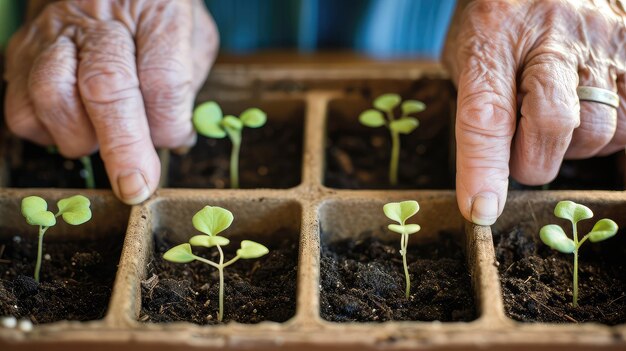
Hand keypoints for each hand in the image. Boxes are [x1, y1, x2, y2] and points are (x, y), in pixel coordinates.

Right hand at [4, 0, 217, 203]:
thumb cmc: (155, 22)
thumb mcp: (192, 42)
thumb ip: (185, 90)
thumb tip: (172, 144)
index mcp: (157, 12)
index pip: (163, 79)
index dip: (169, 123)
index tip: (176, 142)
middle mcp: (100, 18)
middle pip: (105, 86)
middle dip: (123, 147)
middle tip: (136, 185)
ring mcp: (53, 33)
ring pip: (52, 96)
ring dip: (81, 138)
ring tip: (103, 141)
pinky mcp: (21, 53)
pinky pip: (23, 109)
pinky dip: (50, 132)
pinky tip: (75, 126)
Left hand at [443, 0, 625, 224]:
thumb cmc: (498, 21)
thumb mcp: (468, 53)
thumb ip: (478, 107)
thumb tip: (487, 179)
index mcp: (493, 36)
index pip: (487, 114)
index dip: (484, 167)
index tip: (480, 209)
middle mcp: (553, 38)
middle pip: (554, 126)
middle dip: (530, 159)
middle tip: (519, 149)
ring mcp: (603, 44)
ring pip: (601, 129)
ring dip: (572, 146)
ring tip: (555, 121)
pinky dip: (609, 137)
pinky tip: (589, 122)